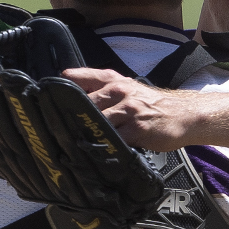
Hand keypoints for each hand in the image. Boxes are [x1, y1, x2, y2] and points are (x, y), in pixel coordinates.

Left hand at [65, 68, 196, 150]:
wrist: (184, 115)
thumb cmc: (152, 105)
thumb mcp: (128, 88)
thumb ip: (103, 89)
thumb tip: (73, 98)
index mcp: (114, 80)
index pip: (82, 78)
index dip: (62, 87)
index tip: (45, 97)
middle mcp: (119, 91)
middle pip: (84, 103)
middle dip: (69, 116)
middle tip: (52, 128)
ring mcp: (128, 110)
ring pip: (97, 120)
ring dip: (84, 132)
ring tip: (68, 142)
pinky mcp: (136, 130)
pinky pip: (113, 138)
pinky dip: (102, 145)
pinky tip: (93, 151)